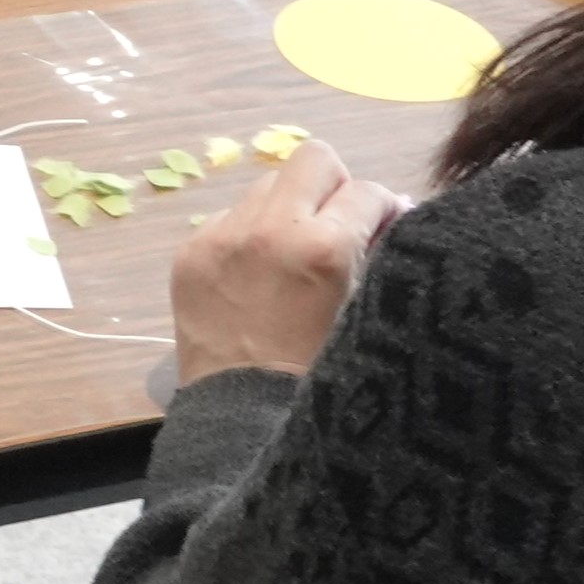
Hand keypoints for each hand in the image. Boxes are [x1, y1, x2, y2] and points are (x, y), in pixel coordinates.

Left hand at [169, 136, 405, 387]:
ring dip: (289, 209)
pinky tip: (258, 277)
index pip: (368, 191)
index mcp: (325, 247)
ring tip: (294, 256)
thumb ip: (381, 253)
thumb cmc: (321, 380)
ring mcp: (223, 238)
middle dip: (335, 188)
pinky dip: (250, 236)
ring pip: (268, 185)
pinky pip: (230, 218)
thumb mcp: (368, 312)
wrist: (242, 423)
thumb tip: (392, 209)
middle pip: (314, 160)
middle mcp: (270, 229)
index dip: (383, 210)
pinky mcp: (190, 254)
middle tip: (339, 226)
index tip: (384, 229)